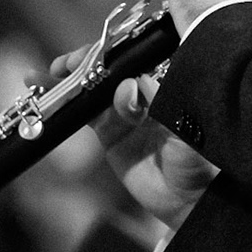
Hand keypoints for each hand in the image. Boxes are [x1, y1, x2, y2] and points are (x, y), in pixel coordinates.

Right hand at [40, 49, 217, 228]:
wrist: (192, 202)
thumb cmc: (204, 163)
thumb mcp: (188, 130)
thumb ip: (163, 104)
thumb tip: (136, 81)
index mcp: (171, 83)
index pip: (143, 56)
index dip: (120, 49)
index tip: (103, 50)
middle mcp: (149, 92)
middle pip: (116, 67)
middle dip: (93, 61)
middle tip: (74, 63)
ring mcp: (129, 112)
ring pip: (97, 86)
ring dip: (75, 76)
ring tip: (54, 71)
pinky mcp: (112, 133)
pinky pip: (88, 112)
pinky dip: (69, 101)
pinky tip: (48, 87)